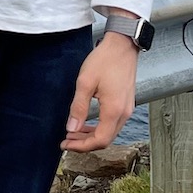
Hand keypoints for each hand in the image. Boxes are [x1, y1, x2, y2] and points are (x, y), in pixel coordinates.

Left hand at [63, 32, 138, 150]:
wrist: (122, 46)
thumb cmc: (104, 61)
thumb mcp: (85, 83)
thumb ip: (78, 108)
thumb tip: (71, 129)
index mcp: (114, 110)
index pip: (99, 140)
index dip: (81, 146)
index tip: (65, 144)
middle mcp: (124, 113)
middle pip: (105, 140)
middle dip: (84, 143)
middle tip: (66, 140)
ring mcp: (127, 109)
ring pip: (109, 133)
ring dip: (91, 136)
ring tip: (73, 132)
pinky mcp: (126, 104)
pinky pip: (113, 124)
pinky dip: (99, 127)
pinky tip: (86, 123)